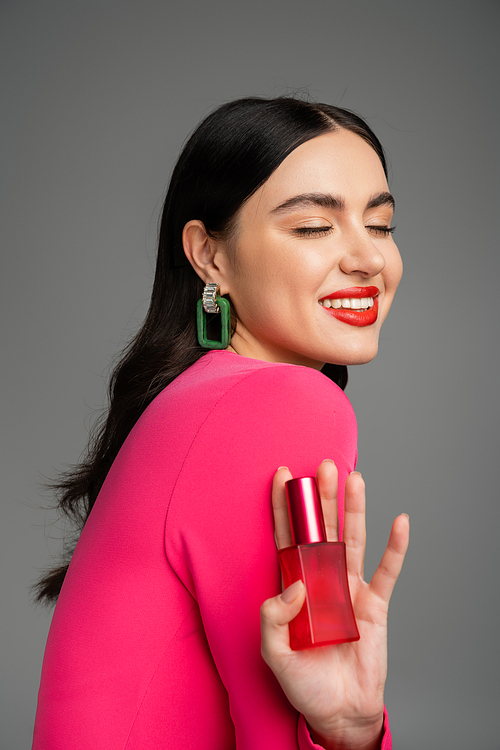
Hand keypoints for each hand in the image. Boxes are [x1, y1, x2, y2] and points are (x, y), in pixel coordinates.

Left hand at [260, 460, 408, 749]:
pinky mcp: (375, 605)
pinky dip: (395, 548)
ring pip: (353, 540)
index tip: (283, 475)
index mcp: (296, 585)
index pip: (288, 537)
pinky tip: (399, 522)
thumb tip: (293, 583)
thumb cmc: (303, 682)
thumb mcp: (274, 653)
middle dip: (323, 498)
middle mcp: (322, 579)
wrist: (338, 712)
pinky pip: (387, 571)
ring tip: (355, 479)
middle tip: (325, 466)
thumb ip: (271, 618)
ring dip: (355, 510)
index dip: (285, 508)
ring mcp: (350, 589)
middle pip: (322, 529)